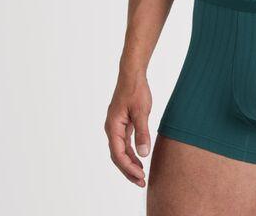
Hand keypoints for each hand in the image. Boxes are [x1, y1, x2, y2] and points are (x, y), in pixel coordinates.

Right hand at [104, 71, 152, 186]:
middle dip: (128, 170)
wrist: (132, 74)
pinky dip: (131, 153)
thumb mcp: (142, 111)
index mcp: (113, 127)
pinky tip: (140, 159)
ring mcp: (116, 127)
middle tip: (141, 182)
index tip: (140, 176)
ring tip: (141, 175)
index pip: (118, 154)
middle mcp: (112, 129)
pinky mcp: (122, 123)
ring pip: (121, 151)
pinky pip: (124, 143)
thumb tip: (144, 154)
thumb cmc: (136, 90)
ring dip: (130, 163)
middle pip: (118, 156)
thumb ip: (142, 132)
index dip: (128, 167)